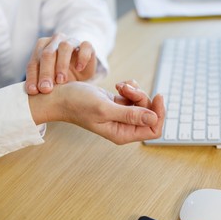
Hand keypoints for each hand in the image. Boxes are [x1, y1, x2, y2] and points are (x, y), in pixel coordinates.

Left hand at [25, 33, 96, 94]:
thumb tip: (30, 92)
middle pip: (47, 53)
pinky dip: (82, 57)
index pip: (34, 62)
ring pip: (65, 47)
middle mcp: (55, 41)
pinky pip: (85, 46)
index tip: (34, 91)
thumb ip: (40, 82)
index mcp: (42, 47)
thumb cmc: (63, 77)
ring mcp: (72, 41)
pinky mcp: (87, 45)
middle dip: (45, 72)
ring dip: (61, 64)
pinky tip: (79, 68)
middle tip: (46, 89)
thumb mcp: (50, 80)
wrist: (83, 71)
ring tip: (61, 81)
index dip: (32, 76)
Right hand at [29, 80, 164, 143]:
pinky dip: (130, 87)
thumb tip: (154, 118)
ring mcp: (121, 115)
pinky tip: (118, 85)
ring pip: (142, 102)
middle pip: (150, 113)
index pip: (154, 129)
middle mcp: (124, 127)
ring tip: (119, 86)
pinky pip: (134, 96)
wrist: (61, 96)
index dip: (159, 114)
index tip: (158, 95)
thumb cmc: (77, 104)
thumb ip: (130, 115)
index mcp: (122, 134)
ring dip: (134, 90)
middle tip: (126, 89)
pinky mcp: (118, 104)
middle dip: (142, 97)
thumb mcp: (104, 109)